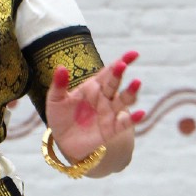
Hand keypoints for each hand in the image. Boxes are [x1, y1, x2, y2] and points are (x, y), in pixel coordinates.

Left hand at [44, 50, 143, 165]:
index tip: (133, 54)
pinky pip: (125, 123)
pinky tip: (140, 113)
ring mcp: (110, 113)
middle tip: (122, 65)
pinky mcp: (112, 129)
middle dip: (119, 74)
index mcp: (93, 87)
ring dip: (131, 92)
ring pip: (124, 100)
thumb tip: (61, 67)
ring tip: (137, 83)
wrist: (63, 142)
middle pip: (115, 83)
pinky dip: (134, 118)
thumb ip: (58, 85)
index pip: (109, 71)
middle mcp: (105, 98)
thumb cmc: (60, 118)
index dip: (121, 61)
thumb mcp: (55, 100)